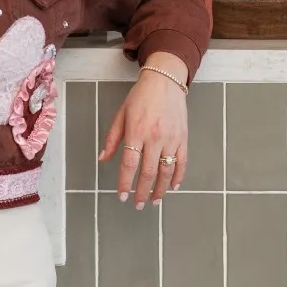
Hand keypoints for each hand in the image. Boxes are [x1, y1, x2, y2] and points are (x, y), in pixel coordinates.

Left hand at [98, 59, 188, 206]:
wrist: (165, 80)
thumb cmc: (140, 97)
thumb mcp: (121, 114)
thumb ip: (113, 139)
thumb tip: (103, 159)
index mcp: (136, 132)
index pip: (129, 164)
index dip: (125, 183)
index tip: (122, 196)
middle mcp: (155, 138)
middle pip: (148, 172)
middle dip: (142, 192)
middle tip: (138, 205)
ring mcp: (171, 139)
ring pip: (166, 171)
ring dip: (160, 190)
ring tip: (155, 201)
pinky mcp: (183, 138)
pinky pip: (182, 162)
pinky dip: (178, 176)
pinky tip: (172, 186)